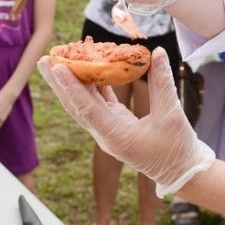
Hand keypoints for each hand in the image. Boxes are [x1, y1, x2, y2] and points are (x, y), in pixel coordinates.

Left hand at [39, 47, 214, 196]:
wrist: (181, 171)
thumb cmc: (177, 147)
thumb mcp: (172, 114)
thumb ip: (163, 83)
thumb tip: (157, 53)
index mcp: (115, 136)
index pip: (88, 109)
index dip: (72, 87)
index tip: (57, 68)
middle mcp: (105, 134)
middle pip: (76, 106)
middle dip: (59, 83)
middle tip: (43, 59)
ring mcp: (108, 130)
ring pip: (84, 103)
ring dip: (70, 83)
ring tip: (55, 61)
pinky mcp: (116, 125)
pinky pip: (99, 102)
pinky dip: (92, 85)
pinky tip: (87, 67)